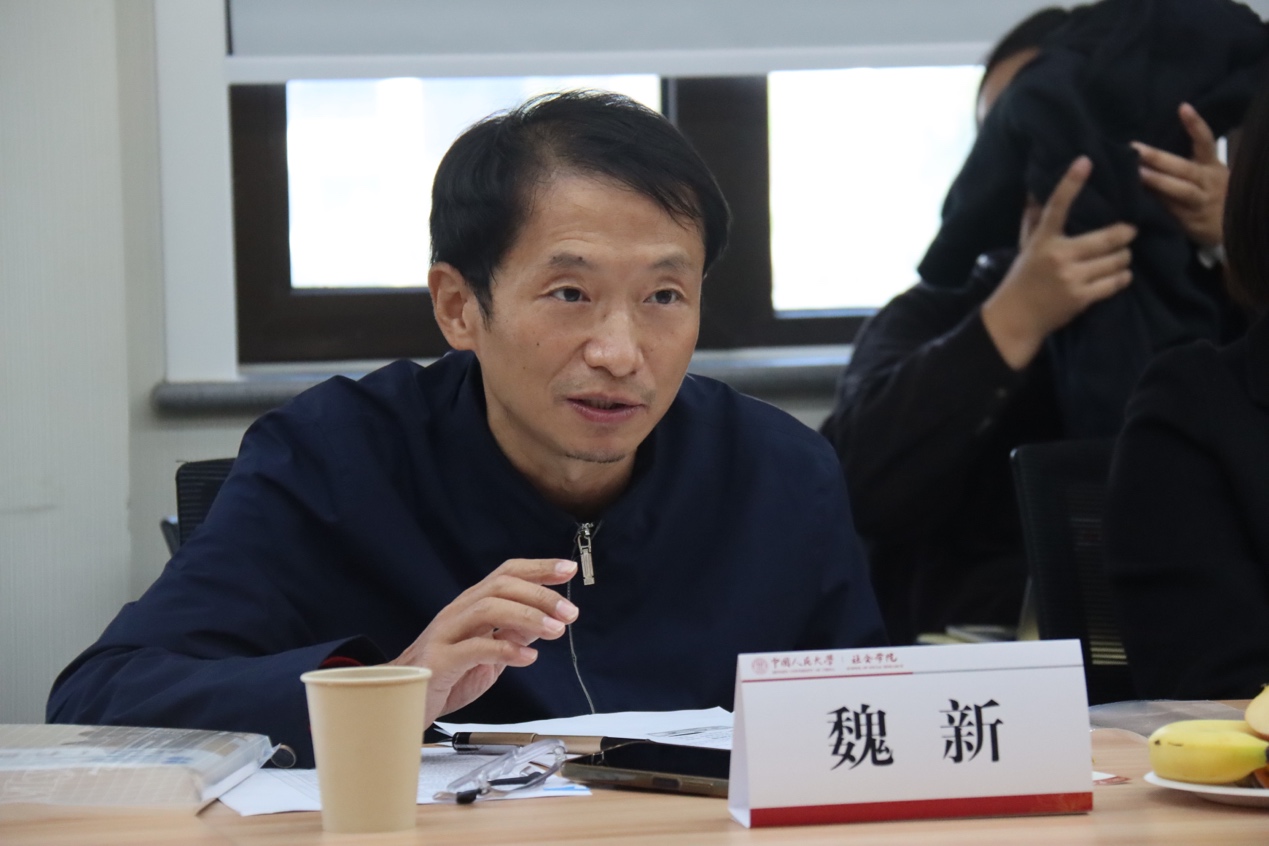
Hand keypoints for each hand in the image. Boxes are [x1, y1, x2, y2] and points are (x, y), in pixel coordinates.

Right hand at [388, 558, 578, 725]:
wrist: (400, 702)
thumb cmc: (444, 677)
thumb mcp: (489, 654)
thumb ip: (513, 635)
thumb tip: (545, 619)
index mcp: (471, 607)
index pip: (506, 574)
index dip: (537, 568)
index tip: (568, 569)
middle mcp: (458, 613)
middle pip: (500, 586)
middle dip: (540, 594)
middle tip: (570, 612)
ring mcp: (446, 634)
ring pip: (488, 609)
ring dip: (528, 617)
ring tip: (556, 630)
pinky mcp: (438, 662)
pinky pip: (474, 648)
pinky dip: (506, 650)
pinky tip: (528, 657)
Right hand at [981, 156, 1136, 369]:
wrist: (1016, 318)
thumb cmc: (1022, 278)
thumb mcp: (1026, 246)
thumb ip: (1034, 219)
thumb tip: (1034, 190)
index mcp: (1043, 239)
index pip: (1058, 205)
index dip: (1071, 182)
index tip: (1085, 161)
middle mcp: (1058, 255)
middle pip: (1109, 236)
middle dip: (1125, 233)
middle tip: (1128, 232)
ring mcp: (1072, 277)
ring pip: (1118, 259)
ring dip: (1124, 257)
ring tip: (1121, 257)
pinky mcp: (1082, 297)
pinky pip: (1117, 281)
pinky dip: (1123, 277)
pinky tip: (1119, 276)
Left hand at [1132, 103, 1227, 247]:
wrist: (1229, 227)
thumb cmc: (1208, 194)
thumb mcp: (1203, 176)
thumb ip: (1181, 165)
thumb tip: (1143, 152)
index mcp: (1211, 166)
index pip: (1205, 141)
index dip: (1195, 125)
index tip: (1183, 107)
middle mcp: (1208, 181)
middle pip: (1185, 168)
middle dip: (1158, 158)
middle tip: (1135, 149)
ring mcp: (1202, 202)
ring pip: (1181, 190)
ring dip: (1158, 182)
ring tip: (1137, 175)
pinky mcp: (1192, 221)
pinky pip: (1171, 211)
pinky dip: (1154, 205)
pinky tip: (1135, 200)